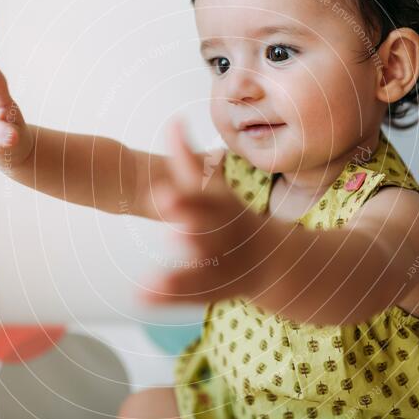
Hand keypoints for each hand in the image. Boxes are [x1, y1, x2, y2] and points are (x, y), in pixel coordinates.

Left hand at [139, 118, 282, 305]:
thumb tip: (172, 121)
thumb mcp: (216, 189)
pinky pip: (191, 295)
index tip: (161, 181)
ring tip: (152, 278)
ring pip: (203, 270)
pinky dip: (167, 297)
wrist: (277, 264)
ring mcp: (225, 266)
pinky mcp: (215, 289)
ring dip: (179, 274)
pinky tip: (140, 295)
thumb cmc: (236, 218)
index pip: (205, 192)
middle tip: (164, 210)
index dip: (185, 185)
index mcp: (227, 207)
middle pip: (209, 229)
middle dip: (188, 218)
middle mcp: (229, 236)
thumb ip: (188, 160)